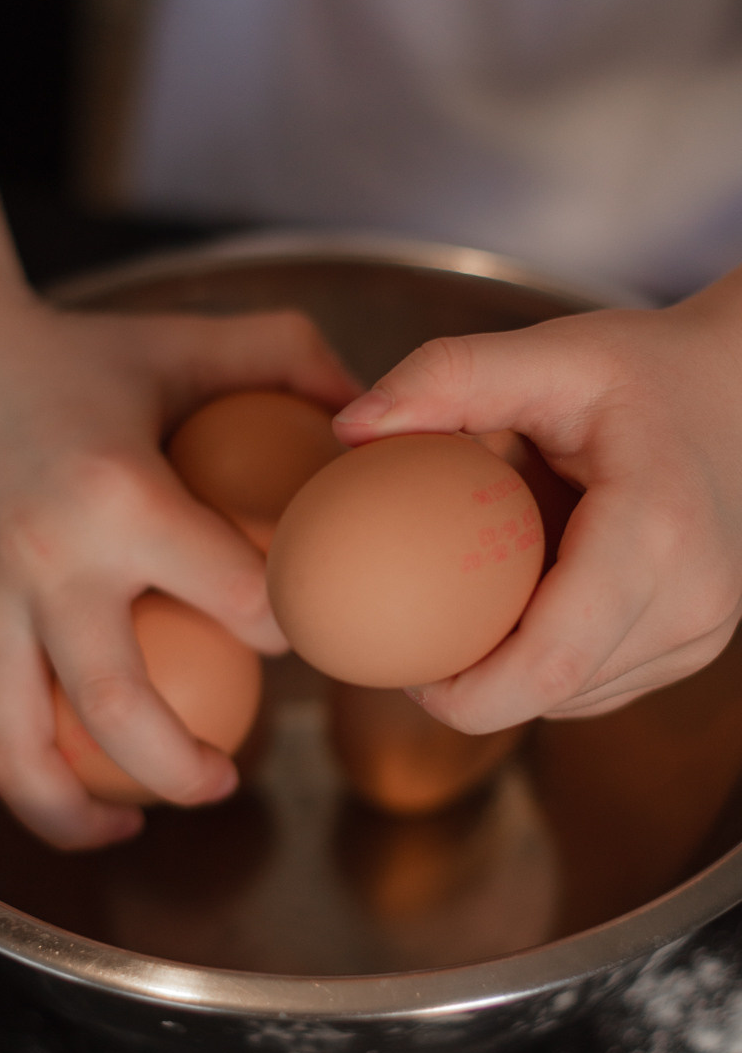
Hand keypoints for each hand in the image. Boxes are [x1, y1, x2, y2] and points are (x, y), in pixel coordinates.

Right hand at [0, 275, 358, 846]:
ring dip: (79, 810)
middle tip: (230, 779)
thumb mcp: (184, 339)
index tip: (304, 637)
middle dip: (184, 767)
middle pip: (123, 706)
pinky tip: (68, 792)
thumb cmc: (67, 352)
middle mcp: (46, 561)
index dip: (290, 630)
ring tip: (136, 827)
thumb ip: (288, 360)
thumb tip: (363, 424)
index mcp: (120, 496)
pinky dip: (25, 778)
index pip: (238, 598)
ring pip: (20, 746)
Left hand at [333, 273, 741, 732]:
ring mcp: (703, 631)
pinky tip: (522, 607)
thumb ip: (447, 376)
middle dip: (472, 689)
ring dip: (510, 675)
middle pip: (554, 693)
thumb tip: (349, 430)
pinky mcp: (695, 644)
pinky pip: (597, 685)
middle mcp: (692, 599)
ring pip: (575, 699)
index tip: (404, 671)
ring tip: (469, 612)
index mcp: (653, 533)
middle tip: (412, 642)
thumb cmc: (646, 370)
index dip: (465, 694)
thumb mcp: (550, 353)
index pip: (548, 662)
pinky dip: (546, 665)